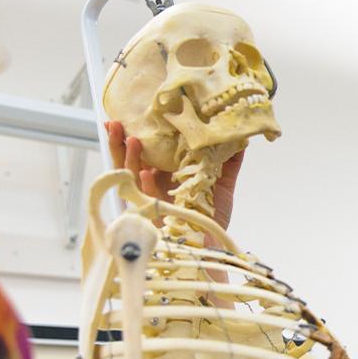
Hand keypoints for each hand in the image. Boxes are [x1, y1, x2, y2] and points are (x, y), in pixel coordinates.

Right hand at [104, 121, 243, 229]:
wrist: (212, 243)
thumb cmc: (212, 216)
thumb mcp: (222, 184)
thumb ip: (229, 162)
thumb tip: (240, 138)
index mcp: (167, 174)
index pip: (149, 150)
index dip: (140, 133)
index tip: (134, 115)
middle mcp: (154, 183)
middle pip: (131, 158)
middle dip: (121, 141)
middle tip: (117, 122)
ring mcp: (150, 198)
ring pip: (130, 175)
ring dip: (128, 156)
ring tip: (131, 139)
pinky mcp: (151, 214)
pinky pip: (143, 199)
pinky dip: (143, 185)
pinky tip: (144, 172)